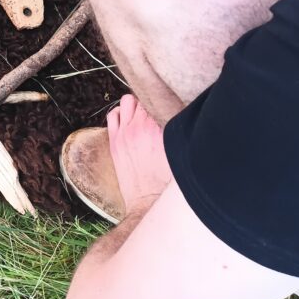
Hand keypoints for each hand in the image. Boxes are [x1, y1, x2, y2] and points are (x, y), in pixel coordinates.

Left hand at [107, 95, 171, 216]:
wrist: (148, 202)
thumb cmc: (168, 182)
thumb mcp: (180, 153)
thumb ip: (180, 133)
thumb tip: (185, 118)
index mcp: (162, 128)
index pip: (161, 99)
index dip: (165, 101)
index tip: (168, 104)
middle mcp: (141, 126)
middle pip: (144, 97)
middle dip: (150, 101)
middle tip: (155, 110)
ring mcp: (125, 132)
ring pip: (127, 101)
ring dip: (134, 105)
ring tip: (141, 114)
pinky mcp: (114, 140)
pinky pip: (113, 114)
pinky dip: (120, 113)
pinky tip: (127, 121)